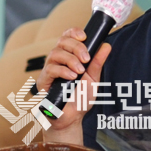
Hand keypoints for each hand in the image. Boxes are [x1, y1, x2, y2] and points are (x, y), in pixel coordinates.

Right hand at [36, 28, 111, 143]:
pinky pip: (50, 69)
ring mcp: (49, 69)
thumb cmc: (81, 99)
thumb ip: (97, 62)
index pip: (67, 36)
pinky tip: (72, 77)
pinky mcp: (43, 81)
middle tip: (86, 58)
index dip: (74, 32)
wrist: (72, 119)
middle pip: (61, 41)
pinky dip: (62, 70)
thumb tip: (106, 45)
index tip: (84, 36)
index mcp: (69, 56)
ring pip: (55, 53)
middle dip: (76, 47)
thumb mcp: (93, 79)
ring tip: (80, 71)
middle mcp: (58, 60)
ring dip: (70, 59)